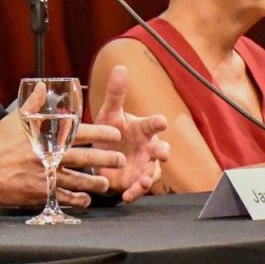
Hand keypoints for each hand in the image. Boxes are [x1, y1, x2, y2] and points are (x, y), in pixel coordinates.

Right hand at [0, 83, 127, 207]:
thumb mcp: (14, 119)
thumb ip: (33, 104)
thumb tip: (43, 86)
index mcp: (47, 138)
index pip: (81, 133)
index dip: (101, 133)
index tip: (116, 133)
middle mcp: (50, 158)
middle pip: (85, 158)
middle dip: (106, 159)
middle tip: (120, 160)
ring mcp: (46, 177)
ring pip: (78, 181)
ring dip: (95, 183)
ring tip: (106, 184)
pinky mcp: (40, 194)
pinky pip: (64, 198)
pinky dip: (77, 200)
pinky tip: (86, 200)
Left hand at [86, 65, 169, 202]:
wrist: (102, 153)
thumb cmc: (111, 129)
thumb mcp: (109, 112)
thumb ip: (115, 93)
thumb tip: (120, 67)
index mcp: (143, 129)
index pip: (154, 124)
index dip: (158, 123)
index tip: (161, 122)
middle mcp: (148, 148)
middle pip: (161, 150)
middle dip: (162, 152)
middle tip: (161, 153)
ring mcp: (143, 165)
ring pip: (153, 172)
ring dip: (149, 177)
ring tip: (143, 181)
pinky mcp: (134, 180)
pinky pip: (138, 189)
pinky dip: (135, 193)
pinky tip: (127, 196)